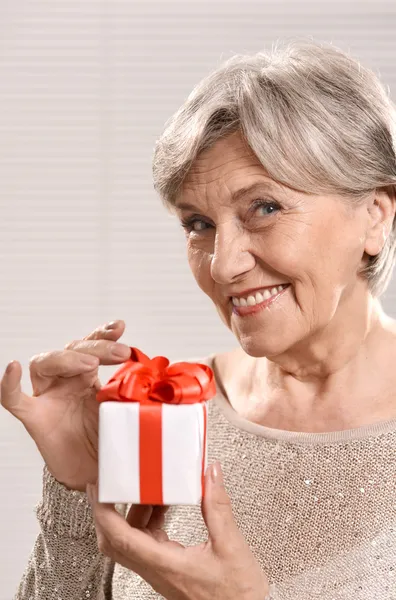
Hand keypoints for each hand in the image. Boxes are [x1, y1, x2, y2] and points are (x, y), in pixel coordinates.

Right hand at [0, 320, 130, 490]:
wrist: (95, 478)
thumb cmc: (111, 444)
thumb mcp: (132, 416)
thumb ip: (145, 400)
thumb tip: (183, 393)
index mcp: (90, 378)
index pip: (93, 346)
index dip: (104, 334)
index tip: (120, 328)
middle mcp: (67, 381)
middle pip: (73, 349)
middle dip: (96, 346)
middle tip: (120, 353)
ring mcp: (49, 397)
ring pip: (46, 362)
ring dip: (67, 357)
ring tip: (89, 363)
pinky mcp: (35, 417)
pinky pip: (14, 398)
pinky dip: (10, 384)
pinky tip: (12, 368)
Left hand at [86, 461, 269, 599]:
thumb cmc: (238, 595)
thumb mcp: (231, 546)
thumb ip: (218, 507)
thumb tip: (210, 475)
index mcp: (165, 565)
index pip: (120, 538)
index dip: (104, 512)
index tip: (99, 489)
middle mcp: (157, 570)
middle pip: (116, 541)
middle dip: (109, 510)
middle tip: (111, 485)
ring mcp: (160, 572)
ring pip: (130, 541)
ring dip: (132, 513)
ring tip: (145, 489)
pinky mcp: (168, 570)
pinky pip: (146, 543)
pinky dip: (148, 521)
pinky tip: (162, 507)